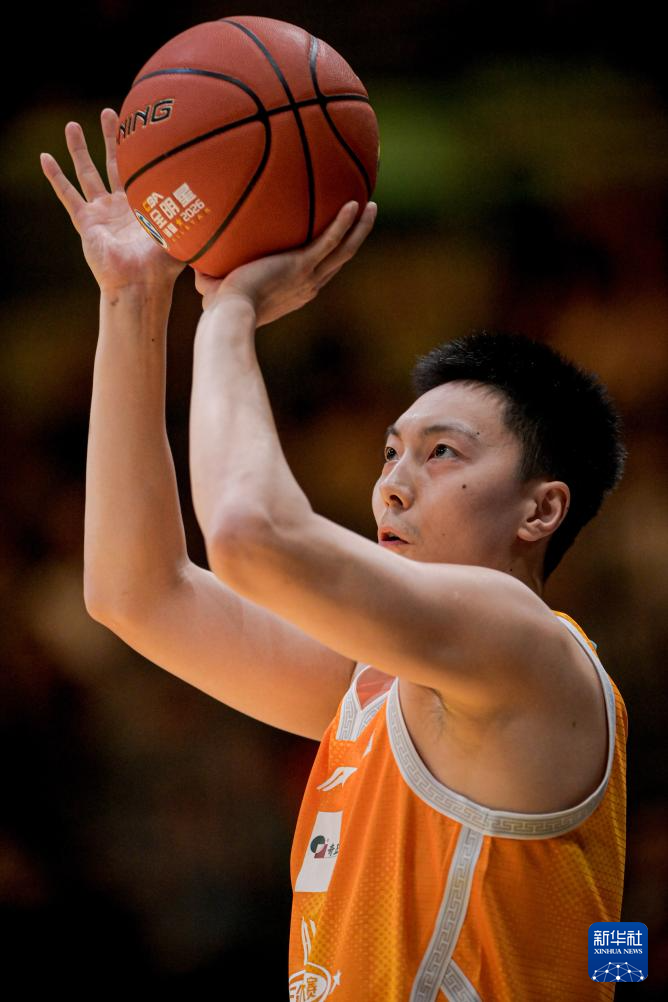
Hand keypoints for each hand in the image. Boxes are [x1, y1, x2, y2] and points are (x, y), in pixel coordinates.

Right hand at [40, 108, 185, 293]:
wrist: (140, 283)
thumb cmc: (163, 266)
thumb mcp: (183, 232)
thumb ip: (197, 213)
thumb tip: (221, 192)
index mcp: (144, 207)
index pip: (142, 171)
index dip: (141, 149)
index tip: (143, 124)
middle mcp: (121, 207)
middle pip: (113, 164)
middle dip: (111, 138)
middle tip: (109, 112)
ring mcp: (101, 213)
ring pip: (87, 173)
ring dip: (79, 150)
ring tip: (72, 126)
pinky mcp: (86, 222)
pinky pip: (68, 195)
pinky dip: (56, 177)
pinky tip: (44, 158)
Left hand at [193, 200, 376, 325]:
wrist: (229, 315)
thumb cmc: (220, 310)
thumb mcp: (215, 288)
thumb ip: (208, 275)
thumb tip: (192, 264)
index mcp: (295, 291)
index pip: (318, 271)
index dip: (329, 256)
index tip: (335, 242)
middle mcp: (308, 286)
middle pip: (339, 259)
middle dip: (354, 238)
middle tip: (365, 217)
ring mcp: (308, 276)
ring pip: (344, 250)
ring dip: (360, 229)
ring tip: (371, 206)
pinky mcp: (302, 265)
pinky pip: (329, 240)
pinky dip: (343, 224)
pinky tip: (354, 204)